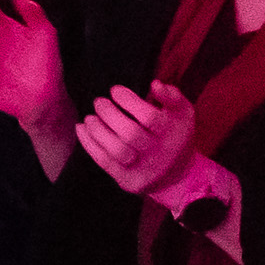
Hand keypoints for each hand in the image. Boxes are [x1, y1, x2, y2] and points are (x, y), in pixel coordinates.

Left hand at [78, 81, 234, 220]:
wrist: (178, 176)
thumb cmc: (175, 134)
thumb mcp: (183, 113)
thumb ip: (172, 96)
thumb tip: (154, 84)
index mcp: (172, 132)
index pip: (149, 117)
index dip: (129, 101)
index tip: (114, 90)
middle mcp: (158, 152)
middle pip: (131, 134)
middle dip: (109, 114)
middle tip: (99, 102)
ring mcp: (143, 169)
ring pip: (117, 151)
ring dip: (97, 131)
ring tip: (89, 117)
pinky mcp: (128, 180)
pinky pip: (105, 162)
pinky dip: (89, 144)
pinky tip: (82, 128)